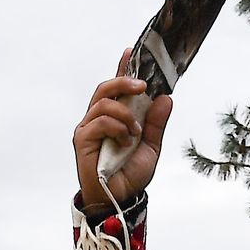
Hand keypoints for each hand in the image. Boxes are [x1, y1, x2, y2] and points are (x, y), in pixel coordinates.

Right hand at [73, 52, 173, 208]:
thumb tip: (165, 98)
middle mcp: (98, 119)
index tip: (131, 50)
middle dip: (124, 80)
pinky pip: (99, 121)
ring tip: (136, 132)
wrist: (120, 200)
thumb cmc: (130, 175)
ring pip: (103, 102)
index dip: (123, 68)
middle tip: (142, 86)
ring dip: (125, 114)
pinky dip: (117, 127)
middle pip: (106, 88)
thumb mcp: (151, 147)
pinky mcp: (83, 139)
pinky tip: (125, 141)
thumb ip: (156, 124)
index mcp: (114, 117)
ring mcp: (88, 128)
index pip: (117, 88)